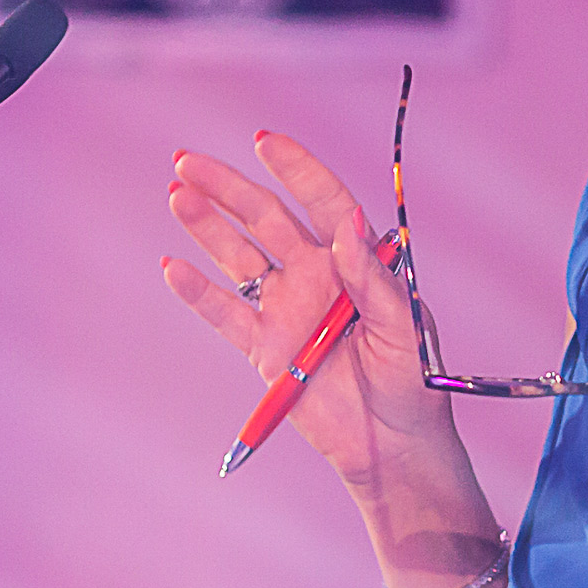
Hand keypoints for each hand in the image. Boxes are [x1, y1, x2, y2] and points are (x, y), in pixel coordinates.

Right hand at [161, 133, 459, 486]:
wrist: (392, 446)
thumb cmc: (414, 384)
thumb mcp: (404, 328)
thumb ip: (374, 279)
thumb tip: (348, 225)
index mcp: (355, 260)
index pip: (321, 201)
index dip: (295, 169)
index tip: (265, 141)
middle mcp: (316, 275)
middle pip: (265, 218)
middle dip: (228, 188)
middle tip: (186, 160)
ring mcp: (286, 308)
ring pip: (238, 256)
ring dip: (207, 226)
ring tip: (176, 195)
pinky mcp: (264, 348)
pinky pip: (225, 313)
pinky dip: (198, 292)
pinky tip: (173, 266)